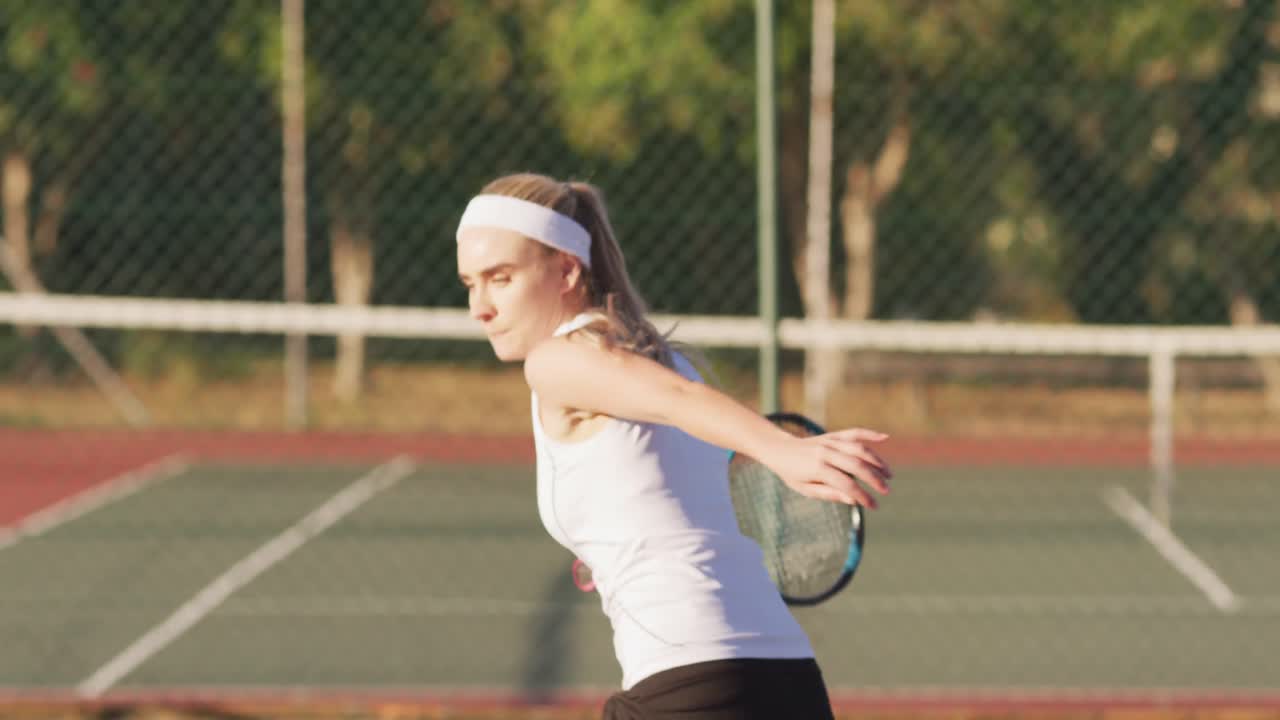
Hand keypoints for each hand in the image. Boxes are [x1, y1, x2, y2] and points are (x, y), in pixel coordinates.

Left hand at [762, 428, 891, 507]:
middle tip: (886, 491)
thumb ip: (829, 494)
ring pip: (859, 448)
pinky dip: (869, 433)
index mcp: (818, 468)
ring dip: (877, 461)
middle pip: (857, 465)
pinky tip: (885, 437)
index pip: (846, 484)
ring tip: (888, 474)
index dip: (862, 496)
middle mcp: (825, 452)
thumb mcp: (805, 489)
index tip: (874, 506)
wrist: (779, 449)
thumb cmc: (792, 474)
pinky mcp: (832, 434)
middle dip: (875, 479)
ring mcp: (830, 441)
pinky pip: (853, 432)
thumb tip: (854, 500)